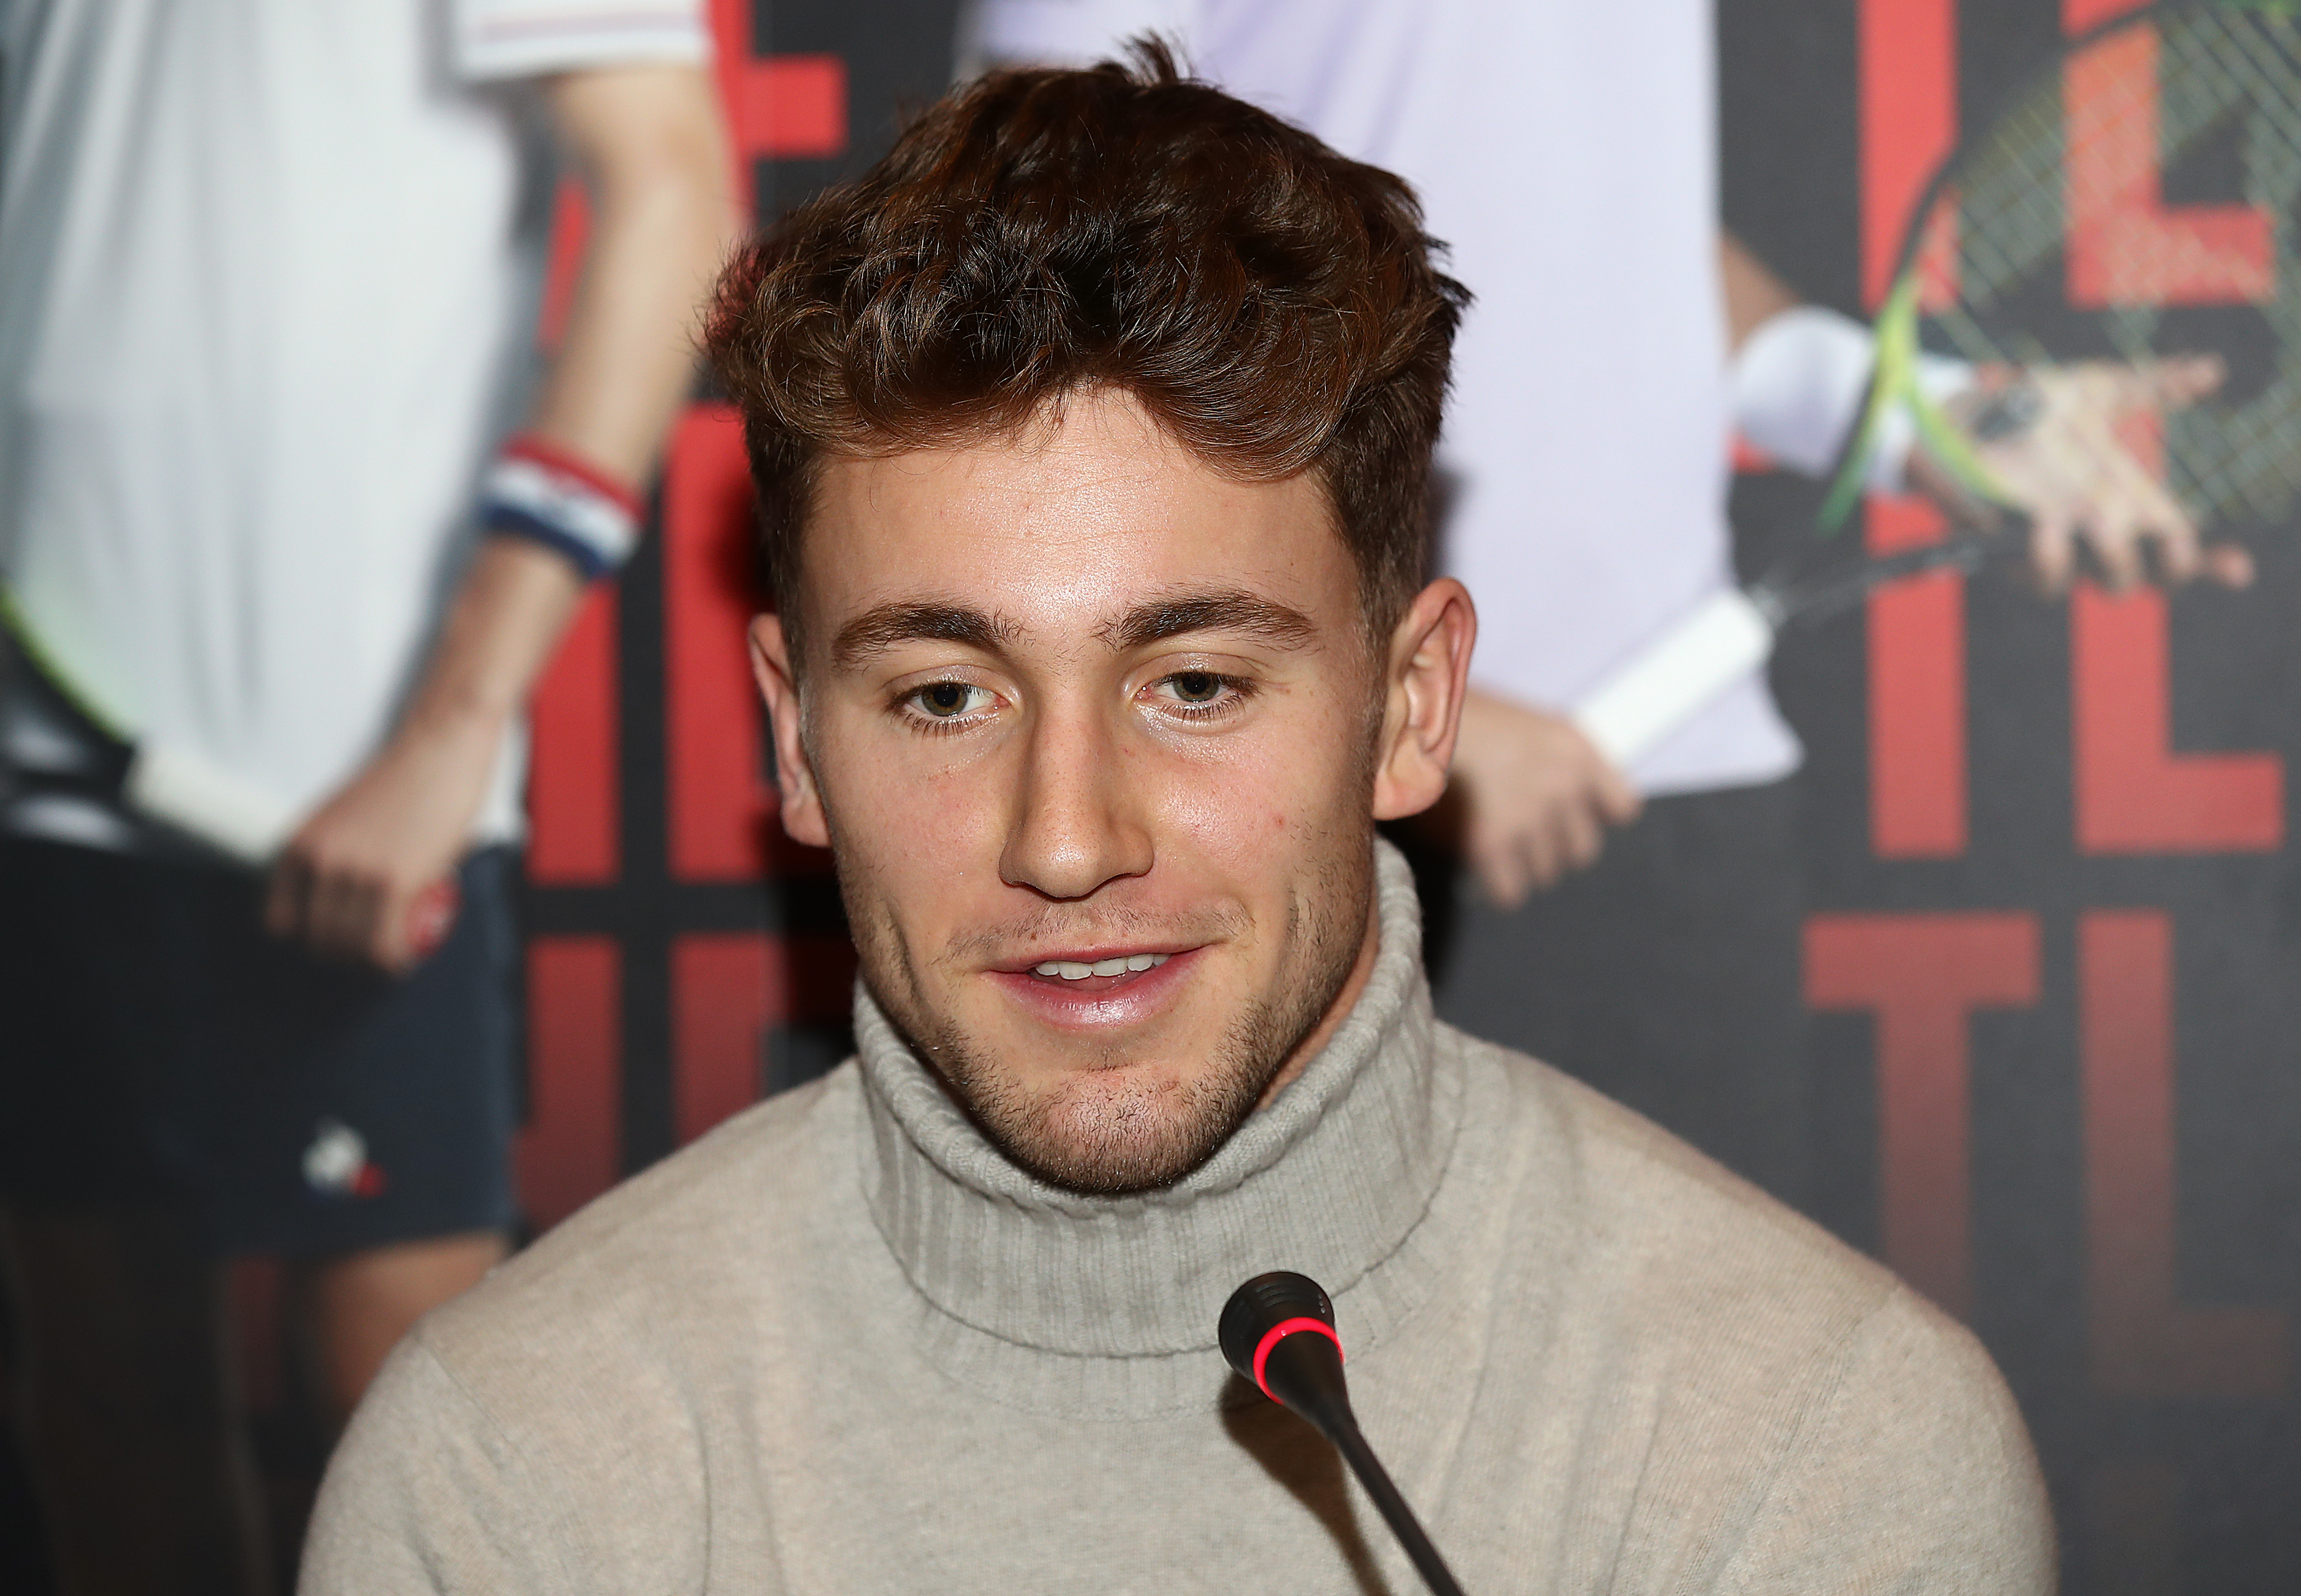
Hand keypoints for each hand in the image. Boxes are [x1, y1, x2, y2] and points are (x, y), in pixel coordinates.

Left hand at [265, 712, 499, 971]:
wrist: (440, 749)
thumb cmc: (400, 781)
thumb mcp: (340, 819)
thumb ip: (330, 855)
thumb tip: (333, 903)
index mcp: (299, 846)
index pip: (280, 921)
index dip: (309, 937)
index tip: (336, 937)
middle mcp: (319, 862)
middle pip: (318, 939)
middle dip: (345, 953)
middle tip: (372, 948)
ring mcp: (357, 873)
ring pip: (353, 947)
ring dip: (372, 960)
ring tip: (392, 954)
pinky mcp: (396, 883)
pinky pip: (386, 945)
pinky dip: (396, 960)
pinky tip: (406, 957)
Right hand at [1449, 690, 1641, 908]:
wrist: (1413, 711)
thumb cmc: (1462, 715)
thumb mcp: (1525, 723)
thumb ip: (1552, 762)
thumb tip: (1564, 804)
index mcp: (1575, 750)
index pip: (1622, 808)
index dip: (1593, 815)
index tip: (1571, 815)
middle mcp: (1560, 785)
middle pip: (1583, 849)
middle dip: (1555, 845)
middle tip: (1525, 834)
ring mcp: (1527, 816)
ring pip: (1547, 872)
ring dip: (1525, 864)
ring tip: (1497, 847)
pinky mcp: (1490, 843)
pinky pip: (1511, 891)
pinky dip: (1499, 886)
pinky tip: (1483, 871)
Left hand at [1944, 357, 2252, 591]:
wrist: (1961, 412)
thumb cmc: (2029, 405)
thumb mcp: (2097, 389)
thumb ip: (2153, 384)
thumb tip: (2211, 370)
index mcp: (2125, 501)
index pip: (2177, 547)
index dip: (2211, 565)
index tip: (2237, 567)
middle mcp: (2094, 531)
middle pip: (2146, 579)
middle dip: (2167, 570)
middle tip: (2171, 543)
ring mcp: (2054, 546)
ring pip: (2096, 585)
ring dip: (2112, 561)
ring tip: (2105, 526)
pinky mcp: (2008, 553)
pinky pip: (2038, 580)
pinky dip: (2048, 562)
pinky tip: (2049, 531)